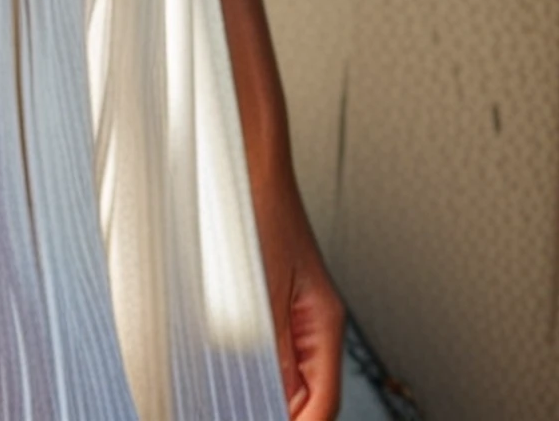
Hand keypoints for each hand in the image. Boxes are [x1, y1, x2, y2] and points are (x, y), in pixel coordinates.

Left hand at [254, 178, 346, 420]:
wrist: (247, 163)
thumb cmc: (260, 208)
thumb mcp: (263, 289)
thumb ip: (273, 349)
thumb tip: (279, 403)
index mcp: (322, 324)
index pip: (323, 402)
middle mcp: (312, 324)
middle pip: (309, 396)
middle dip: (286, 414)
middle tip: (244, 410)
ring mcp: (293, 314)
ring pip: (290, 378)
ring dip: (270, 396)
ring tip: (239, 401)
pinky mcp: (272, 302)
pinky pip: (273, 353)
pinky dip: (260, 373)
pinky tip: (235, 377)